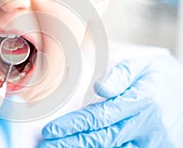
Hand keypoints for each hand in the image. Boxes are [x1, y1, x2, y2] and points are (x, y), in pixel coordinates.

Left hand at [39, 55, 182, 147]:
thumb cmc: (160, 76)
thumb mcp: (143, 67)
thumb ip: (121, 75)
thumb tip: (99, 88)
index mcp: (143, 101)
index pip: (100, 117)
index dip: (74, 125)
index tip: (52, 130)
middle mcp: (147, 126)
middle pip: (102, 139)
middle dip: (71, 143)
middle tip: (47, 145)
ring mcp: (153, 142)